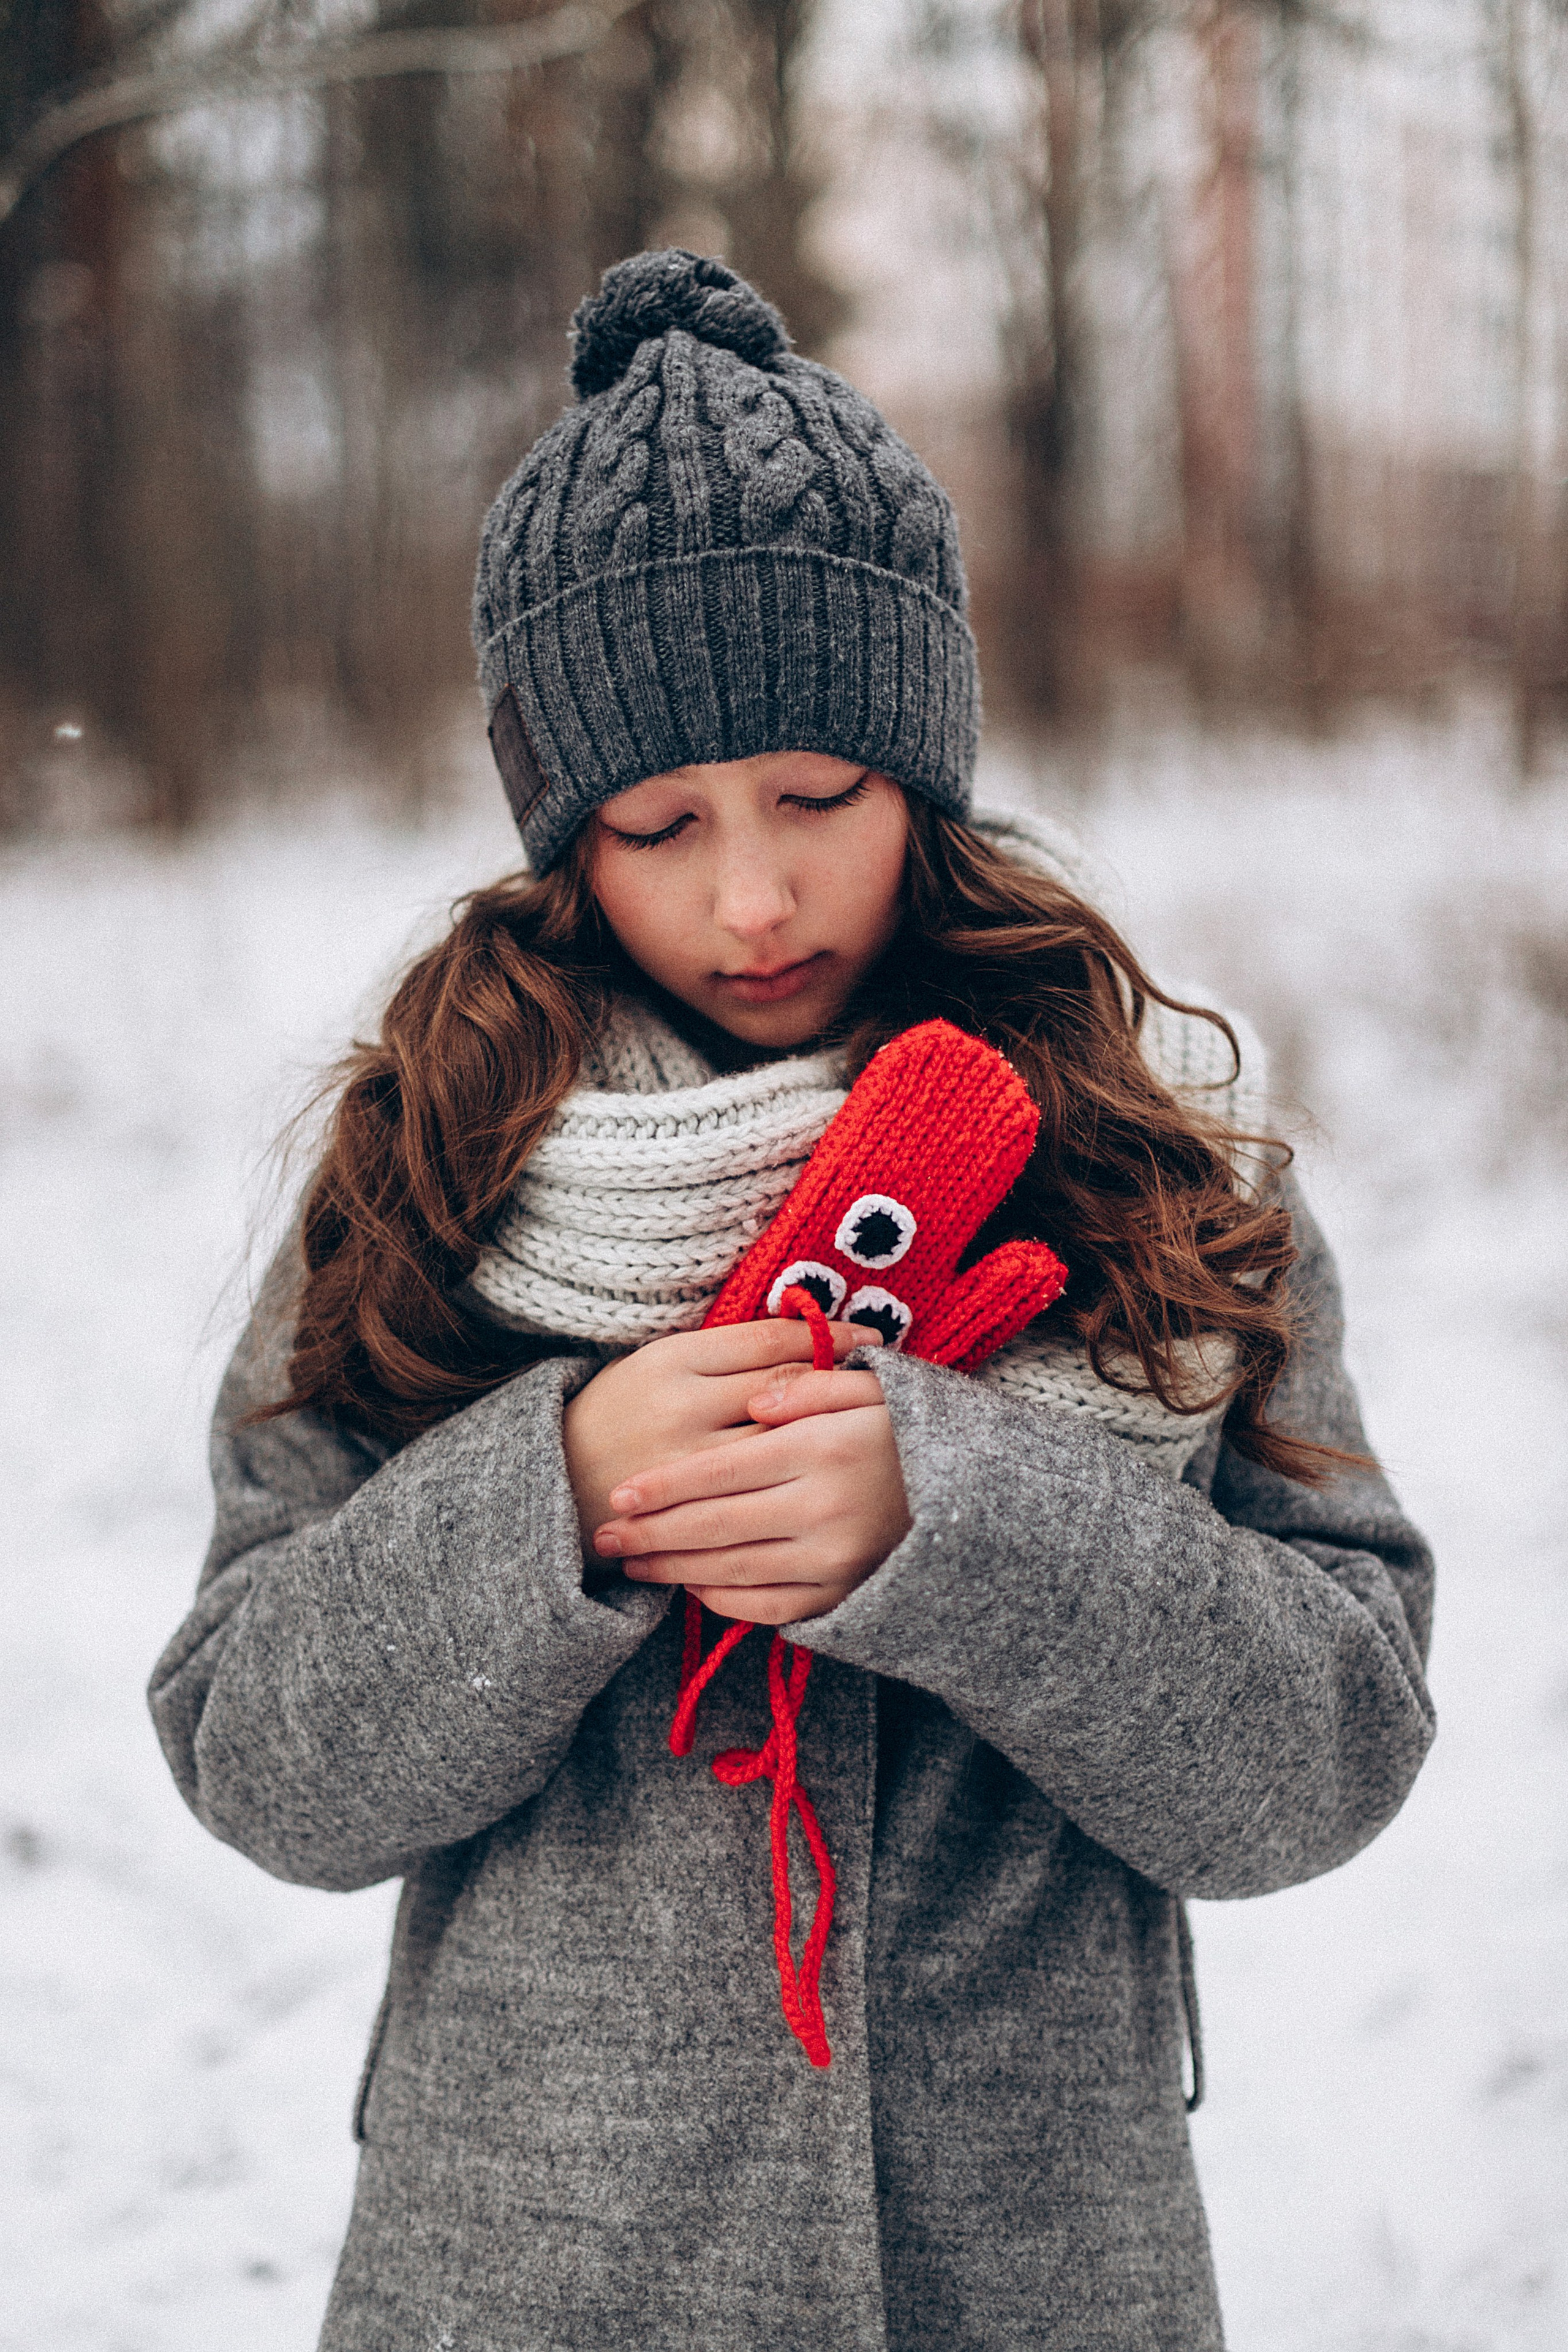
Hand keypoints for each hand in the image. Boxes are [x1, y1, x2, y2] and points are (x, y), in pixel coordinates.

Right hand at [561, 1319, 868, 1552]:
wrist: (554, 1481)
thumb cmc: (615, 1413)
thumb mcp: (657, 1365)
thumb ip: (720, 1356)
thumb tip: (803, 1339)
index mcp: (673, 1359)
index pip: (768, 1341)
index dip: (825, 1337)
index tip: (867, 1337)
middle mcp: (683, 1407)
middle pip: (783, 1392)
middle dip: (839, 1385)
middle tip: (885, 1381)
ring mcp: (688, 1463)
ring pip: (776, 1446)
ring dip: (824, 1436)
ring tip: (869, 1429)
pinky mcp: (692, 1509)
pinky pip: (756, 1495)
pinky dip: (794, 1483)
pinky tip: (823, 1476)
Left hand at [589, 1362, 911, 1622]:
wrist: (974, 1495)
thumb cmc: (905, 1432)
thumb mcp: (868, 1389)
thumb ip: (808, 1386)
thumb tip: (754, 1399)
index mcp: (821, 1450)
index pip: (721, 1471)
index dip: (663, 1485)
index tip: (621, 1494)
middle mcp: (824, 1510)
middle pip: (714, 1525)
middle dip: (651, 1534)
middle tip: (604, 1537)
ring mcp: (834, 1560)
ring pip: (732, 1571)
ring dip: (673, 1570)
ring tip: (632, 1564)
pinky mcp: (843, 1595)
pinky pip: (769, 1608)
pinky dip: (723, 1601)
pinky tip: (692, 1586)